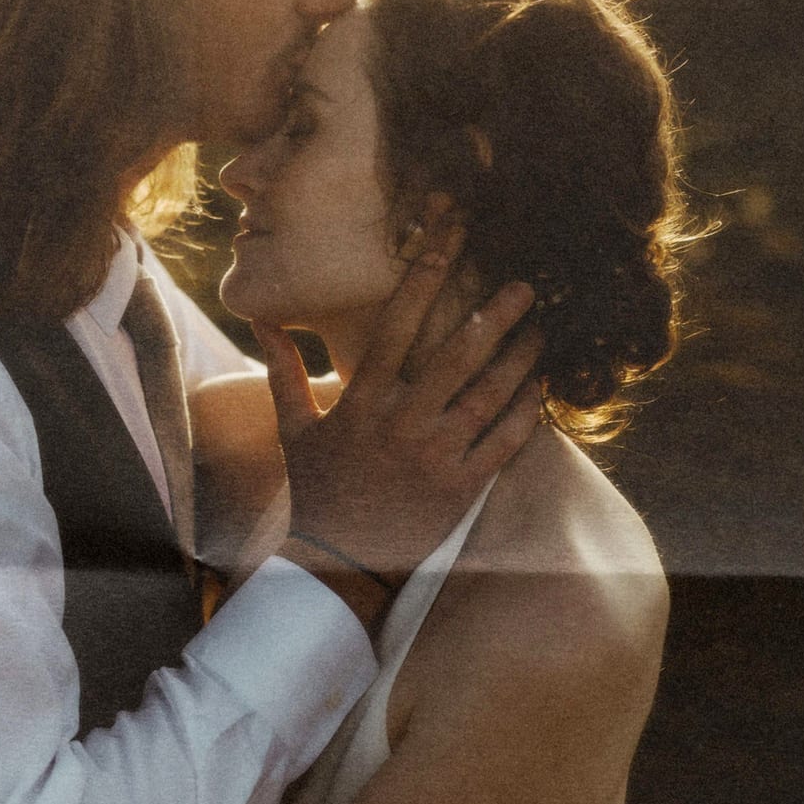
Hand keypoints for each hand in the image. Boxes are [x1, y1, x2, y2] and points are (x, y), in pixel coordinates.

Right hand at [255, 223, 543, 620]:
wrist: (338, 564)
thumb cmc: (318, 491)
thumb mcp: (294, 430)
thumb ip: (283, 371)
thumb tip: (262, 322)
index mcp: (363, 402)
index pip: (396, 325)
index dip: (424, 277)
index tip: (448, 240)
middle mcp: (402, 423)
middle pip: (456, 355)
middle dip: (493, 315)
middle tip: (524, 285)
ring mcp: (435, 456)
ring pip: (489, 395)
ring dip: (520, 359)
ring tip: (541, 330)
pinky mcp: (462, 489)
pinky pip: (505, 443)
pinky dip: (526, 412)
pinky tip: (540, 388)